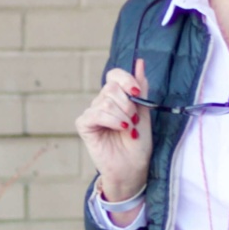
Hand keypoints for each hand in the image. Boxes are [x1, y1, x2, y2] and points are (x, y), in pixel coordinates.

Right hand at [76, 57, 151, 218]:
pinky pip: (95, 114)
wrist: (133, 168)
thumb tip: (140, 62)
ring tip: (129, 129)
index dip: (126, 80)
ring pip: (105, 101)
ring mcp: (92, 114)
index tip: (137, 93)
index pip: (114, 75)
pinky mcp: (84, 125)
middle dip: (127, 103)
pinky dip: (111, 120)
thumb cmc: (138, 144)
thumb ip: (140, 89)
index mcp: (116, 97)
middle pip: (110, 87)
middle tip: (134, 120)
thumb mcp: (144, 113)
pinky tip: (120, 129)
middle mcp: (102, 102)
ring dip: (122, 115)